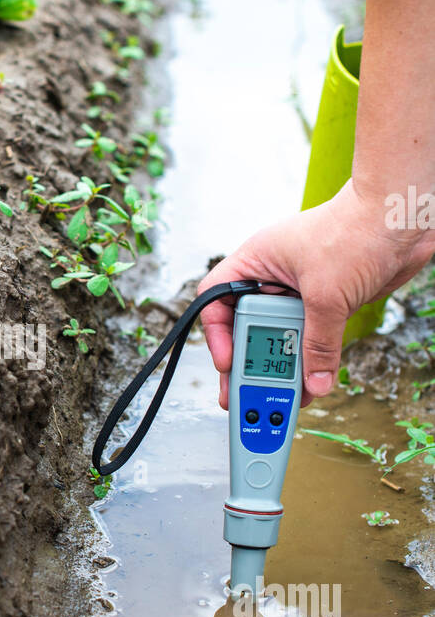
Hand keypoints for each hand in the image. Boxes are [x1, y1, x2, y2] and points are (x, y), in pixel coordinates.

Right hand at [198, 179, 434, 407]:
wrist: (401, 219)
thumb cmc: (356, 229)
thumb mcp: (327, 294)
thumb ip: (319, 343)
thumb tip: (314, 381)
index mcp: (256, 261)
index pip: (216, 298)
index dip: (216, 333)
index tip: (227, 361)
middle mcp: (272, 277)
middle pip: (247, 326)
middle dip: (247, 362)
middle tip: (243, 394)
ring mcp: (299, 291)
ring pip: (280, 337)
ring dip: (281, 368)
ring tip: (277, 397)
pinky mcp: (326, 303)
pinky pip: (311, 339)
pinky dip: (310, 362)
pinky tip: (311, 383)